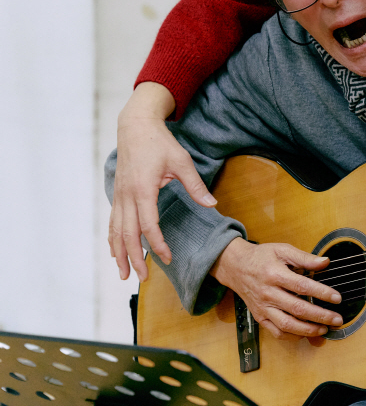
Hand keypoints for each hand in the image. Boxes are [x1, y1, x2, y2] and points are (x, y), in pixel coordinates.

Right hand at [109, 82, 216, 281]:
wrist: (135, 126)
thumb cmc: (160, 143)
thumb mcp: (182, 160)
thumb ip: (195, 185)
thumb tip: (212, 204)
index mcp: (143, 188)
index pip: (147, 224)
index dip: (156, 243)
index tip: (166, 257)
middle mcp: (127, 195)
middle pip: (127, 234)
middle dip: (133, 258)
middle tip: (141, 278)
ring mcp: (119, 195)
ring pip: (115, 231)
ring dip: (119, 254)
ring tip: (123, 274)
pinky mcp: (118, 194)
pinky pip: (113, 222)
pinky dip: (113, 239)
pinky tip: (116, 252)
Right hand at [211, 238, 343, 339]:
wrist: (235, 266)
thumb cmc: (261, 257)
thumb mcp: (282, 250)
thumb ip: (304, 257)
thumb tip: (325, 262)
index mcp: (275, 274)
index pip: (302, 286)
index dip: (321, 293)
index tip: (337, 298)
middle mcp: (268, 293)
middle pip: (297, 309)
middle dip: (320, 316)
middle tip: (337, 319)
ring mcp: (263, 308)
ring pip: (287, 324)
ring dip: (308, 330)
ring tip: (324, 329)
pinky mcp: (260, 317)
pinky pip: (276, 332)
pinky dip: (292, 336)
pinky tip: (306, 333)